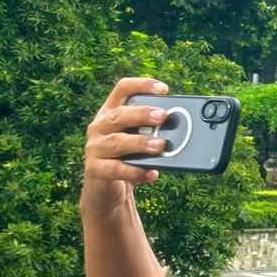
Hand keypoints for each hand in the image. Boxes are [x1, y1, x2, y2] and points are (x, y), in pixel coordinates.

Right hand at [82, 77, 170, 198]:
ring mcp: (94, 148)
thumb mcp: (139, 141)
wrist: (108, 190)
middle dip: (142, 114)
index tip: (163, 89)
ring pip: (117, 142)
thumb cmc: (128, 159)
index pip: (122, 90)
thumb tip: (182, 128)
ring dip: (140, 143)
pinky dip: (136, 172)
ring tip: (160, 146)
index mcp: (111, 113)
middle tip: (162, 116)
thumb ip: (153, 131)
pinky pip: (116, 169)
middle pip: (119, 115)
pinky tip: (152, 174)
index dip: (141, 85)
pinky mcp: (95, 169)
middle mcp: (99, 127)